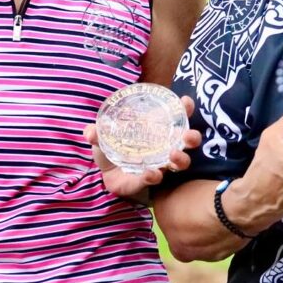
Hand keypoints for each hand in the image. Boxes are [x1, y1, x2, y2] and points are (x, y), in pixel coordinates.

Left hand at [83, 94, 200, 199]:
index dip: (185, 109)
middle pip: (187, 141)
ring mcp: (160, 164)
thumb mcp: (103, 137)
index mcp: (157, 129)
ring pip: (180, 163)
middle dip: (192, 137)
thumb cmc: (112, 148)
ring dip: (181, 159)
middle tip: (188, 135)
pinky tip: (151, 173)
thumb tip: (90, 131)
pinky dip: (154, 176)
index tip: (186, 102)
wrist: (104, 174)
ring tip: (173, 155)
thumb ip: (97, 133)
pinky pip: (156, 179)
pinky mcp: (149, 181)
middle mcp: (165, 146)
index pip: (177, 116)